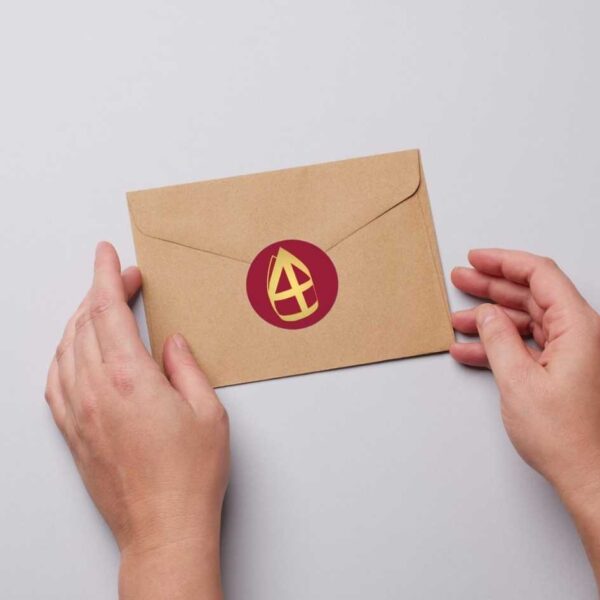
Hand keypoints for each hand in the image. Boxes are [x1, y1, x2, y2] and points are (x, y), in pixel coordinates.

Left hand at [45, 242, 228, 599]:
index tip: (109, 255)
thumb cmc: (190, 475)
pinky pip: (55, 381)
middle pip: (84, 324)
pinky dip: (63, 354)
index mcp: (130, 379)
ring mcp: (78, 413)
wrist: (163, 528)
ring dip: (80, 319)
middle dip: (100, 292)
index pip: (107, 311)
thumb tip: (170, 344)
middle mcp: (95, 391)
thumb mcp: (207, 411)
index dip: (107, 276)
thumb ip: (185, 368)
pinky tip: (74, 351)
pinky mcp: (73, 433)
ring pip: (65, 348)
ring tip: (100, 308)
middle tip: (122, 279)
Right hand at [450, 249, 599, 585]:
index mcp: (578, 327)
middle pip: (531, 295)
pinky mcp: (562, 369)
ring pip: (526, 320)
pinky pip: (526, 345)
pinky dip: (498, 345)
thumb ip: (499, 339)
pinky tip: (471, 350)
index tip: (477, 258)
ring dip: (490, 319)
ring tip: (457, 317)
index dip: (505, 262)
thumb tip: (486, 314)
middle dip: (492, 286)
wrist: (588, 476)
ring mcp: (571, 352)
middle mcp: (579, 334)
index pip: (540, 275)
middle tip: (462, 278)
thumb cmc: (566, 436)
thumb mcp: (518, 381)